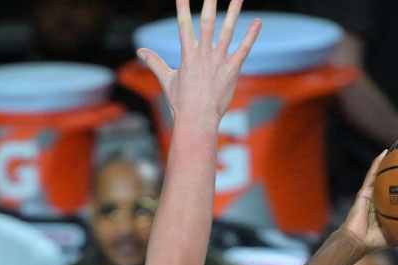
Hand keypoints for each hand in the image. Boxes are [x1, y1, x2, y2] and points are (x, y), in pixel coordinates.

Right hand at [136, 0, 261, 122]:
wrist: (197, 120)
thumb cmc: (181, 102)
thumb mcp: (166, 80)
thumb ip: (154, 62)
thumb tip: (140, 51)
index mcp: (187, 55)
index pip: (184, 25)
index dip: (183, 7)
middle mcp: (203, 55)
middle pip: (207, 22)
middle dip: (209, 3)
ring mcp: (218, 62)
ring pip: (227, 31)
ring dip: (234, 12)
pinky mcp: (232, 70)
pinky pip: (243, 50)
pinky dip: (251, 36)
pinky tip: (257, 22)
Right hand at [335, 152, 392, 250]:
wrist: (358, 241)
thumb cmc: (376, 241)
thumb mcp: (397, 235)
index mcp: (387, 206)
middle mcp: (380, 198)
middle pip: (391, 179)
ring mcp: (371, 193)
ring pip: (381, 174)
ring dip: (388, 161)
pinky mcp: (364, 192)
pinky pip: (371, 175)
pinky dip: (377, 164)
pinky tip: (384, 153)